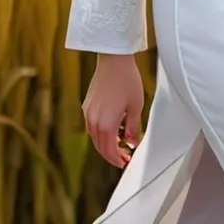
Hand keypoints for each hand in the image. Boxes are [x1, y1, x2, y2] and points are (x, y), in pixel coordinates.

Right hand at [82, 53, 144, 167]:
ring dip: (106, 143)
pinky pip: (93, 126)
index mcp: (106, 125)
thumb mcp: (136, 105)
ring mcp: (88, 114)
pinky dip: (102, 132)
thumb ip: (133, 127)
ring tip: (121, 142)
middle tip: (125, 155)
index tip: (125, 162)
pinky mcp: (87, 106)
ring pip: (95, 137)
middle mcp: (93, 122)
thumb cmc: (128, 81)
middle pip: (100, 147)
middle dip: (112, 154)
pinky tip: (113, 127)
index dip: (117, 159)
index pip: (109, 151)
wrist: (114, 61)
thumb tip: (132, 142)